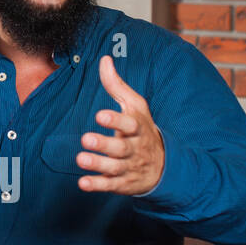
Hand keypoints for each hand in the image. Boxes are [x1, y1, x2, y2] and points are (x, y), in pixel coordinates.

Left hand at [77, 55, 165, 195]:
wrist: (165, 166)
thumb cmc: (142, 129)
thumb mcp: (135, 106)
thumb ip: (117, 85)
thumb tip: (104, 59)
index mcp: (138, 128)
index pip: (129, 124)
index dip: (115, 120)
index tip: (100, 115)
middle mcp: (135, 148)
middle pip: (121, 147)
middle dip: (104, 144)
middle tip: (85, 138)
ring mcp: (129, 167)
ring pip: (115, 167)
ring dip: (98, 164)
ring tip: (80, 158)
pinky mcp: (123, 183)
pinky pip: (110, 185)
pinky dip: (97, 185)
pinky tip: (83, 183)